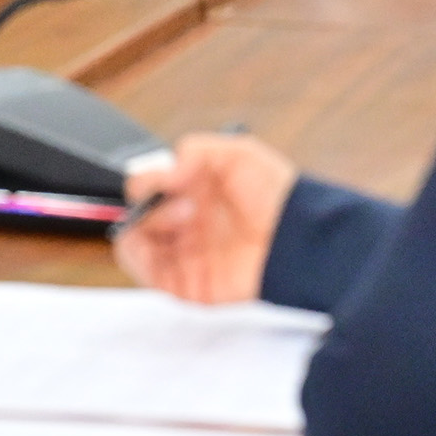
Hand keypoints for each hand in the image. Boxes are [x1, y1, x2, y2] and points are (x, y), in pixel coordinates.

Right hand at [114, 133, 296, 305]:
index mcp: (193, 192)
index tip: (161, 180)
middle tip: (185, 206)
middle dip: (151, 207)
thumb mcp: (239, 154)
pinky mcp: (187, 284)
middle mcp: (186, 223)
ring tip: (181, 224)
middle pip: (138, 216)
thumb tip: (162, 171)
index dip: (147, 182)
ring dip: (142, 232)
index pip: (148, 187)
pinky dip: (140, 261)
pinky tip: (157, 249)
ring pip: (135, 245)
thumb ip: (195, 151)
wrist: (300, 242)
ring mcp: (185, 254)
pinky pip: (148, 276)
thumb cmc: (278, 198)